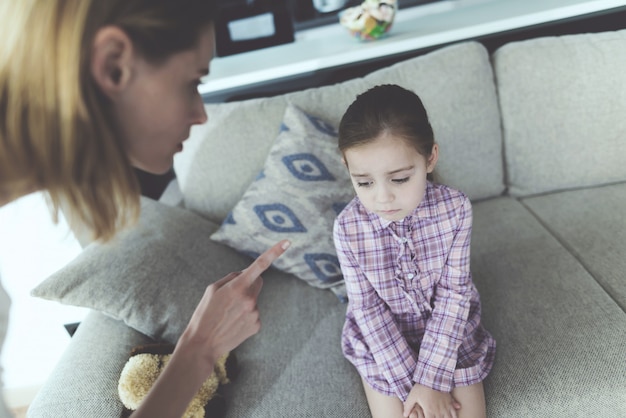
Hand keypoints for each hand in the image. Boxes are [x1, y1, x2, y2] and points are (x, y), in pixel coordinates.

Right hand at [180, 239, 290, 366]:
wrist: (203, 344)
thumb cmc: (205, 314)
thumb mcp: (212, 289)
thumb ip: (232, 278)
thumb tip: (247, 274)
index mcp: (238, 287)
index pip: (260, 265)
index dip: (275, 252)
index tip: (288, 242)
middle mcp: (250, 299)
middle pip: (258, 281)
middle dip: (249, 283)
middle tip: (231, 296)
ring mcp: (255, 313)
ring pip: (254, 299)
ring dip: (244, 302)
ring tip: (228, 314)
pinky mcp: (257, 325)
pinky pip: (254, 313)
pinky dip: (245, 315)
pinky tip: (233, 323)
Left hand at [403, 384, 460, 417]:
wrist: (433, 377)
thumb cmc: (421, 387)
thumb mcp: (412, 396)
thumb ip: (408, 406)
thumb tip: (404, 415)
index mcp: (429, 411)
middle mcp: (439, 411)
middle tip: (435, 417)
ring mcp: (446, 407)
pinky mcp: (450, 401)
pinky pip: (455, 411)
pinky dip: (455, 415)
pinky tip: (454, 415)